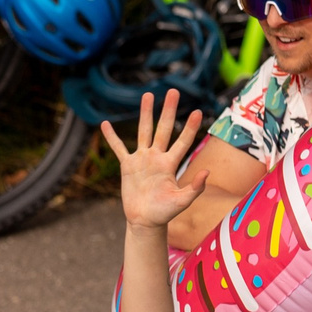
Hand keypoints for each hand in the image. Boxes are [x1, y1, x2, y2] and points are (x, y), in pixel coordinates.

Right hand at [100, 90, 208, 230]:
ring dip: (145, 114)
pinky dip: (112, 137)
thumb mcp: (182, 202)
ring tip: (147, 95)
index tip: (197, 111)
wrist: (145, 221)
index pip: (183, 141)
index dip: (190, 127)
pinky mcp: (127, 166)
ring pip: (143, 131)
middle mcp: (157, 157)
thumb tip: (206, 172)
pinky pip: (118, 148)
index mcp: (170, 164)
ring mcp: (142, 160)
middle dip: (168, 110)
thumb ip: (194, 188)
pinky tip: (105, 124)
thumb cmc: (164, 213)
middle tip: (173, 91)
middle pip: (163, 129)